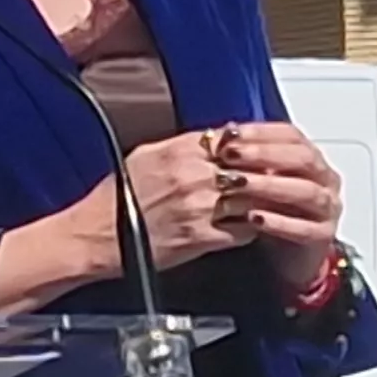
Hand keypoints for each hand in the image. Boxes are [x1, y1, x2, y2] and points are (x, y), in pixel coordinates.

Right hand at [114, 131, 266, 271]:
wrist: (98, 235)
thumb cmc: (116, 199)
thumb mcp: (144, 157)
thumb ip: (179, 146)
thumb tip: (209, 140)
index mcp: (178, 151)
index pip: (231, 139)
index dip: (251, 145)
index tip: (261, 151)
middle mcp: (192, 175)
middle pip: (248, 167)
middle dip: (265, 172)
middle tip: (278, 176)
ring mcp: (199, 207)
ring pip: (251, 199)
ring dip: (264, 202)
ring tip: (273, 203)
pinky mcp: (201, 237)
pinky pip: (242, 231)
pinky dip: (252, 229)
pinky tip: (253, 228)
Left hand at [212, 120, 345, 292]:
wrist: (288, 254)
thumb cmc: (271, 210)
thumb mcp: (258, 181)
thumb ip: (246, 160)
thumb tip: (220, 136)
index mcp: (312, 159)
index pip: (291, 136)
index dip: (261, 133)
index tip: (229, 134)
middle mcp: (326, 180)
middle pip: (302, 159)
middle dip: (264, 155)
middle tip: (230, 155)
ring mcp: (328, 208)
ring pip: (305, 191)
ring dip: (269, 185)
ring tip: (238, 185)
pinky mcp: (324, 236)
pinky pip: (304, 228)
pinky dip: (279, 222)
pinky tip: (254, 218)